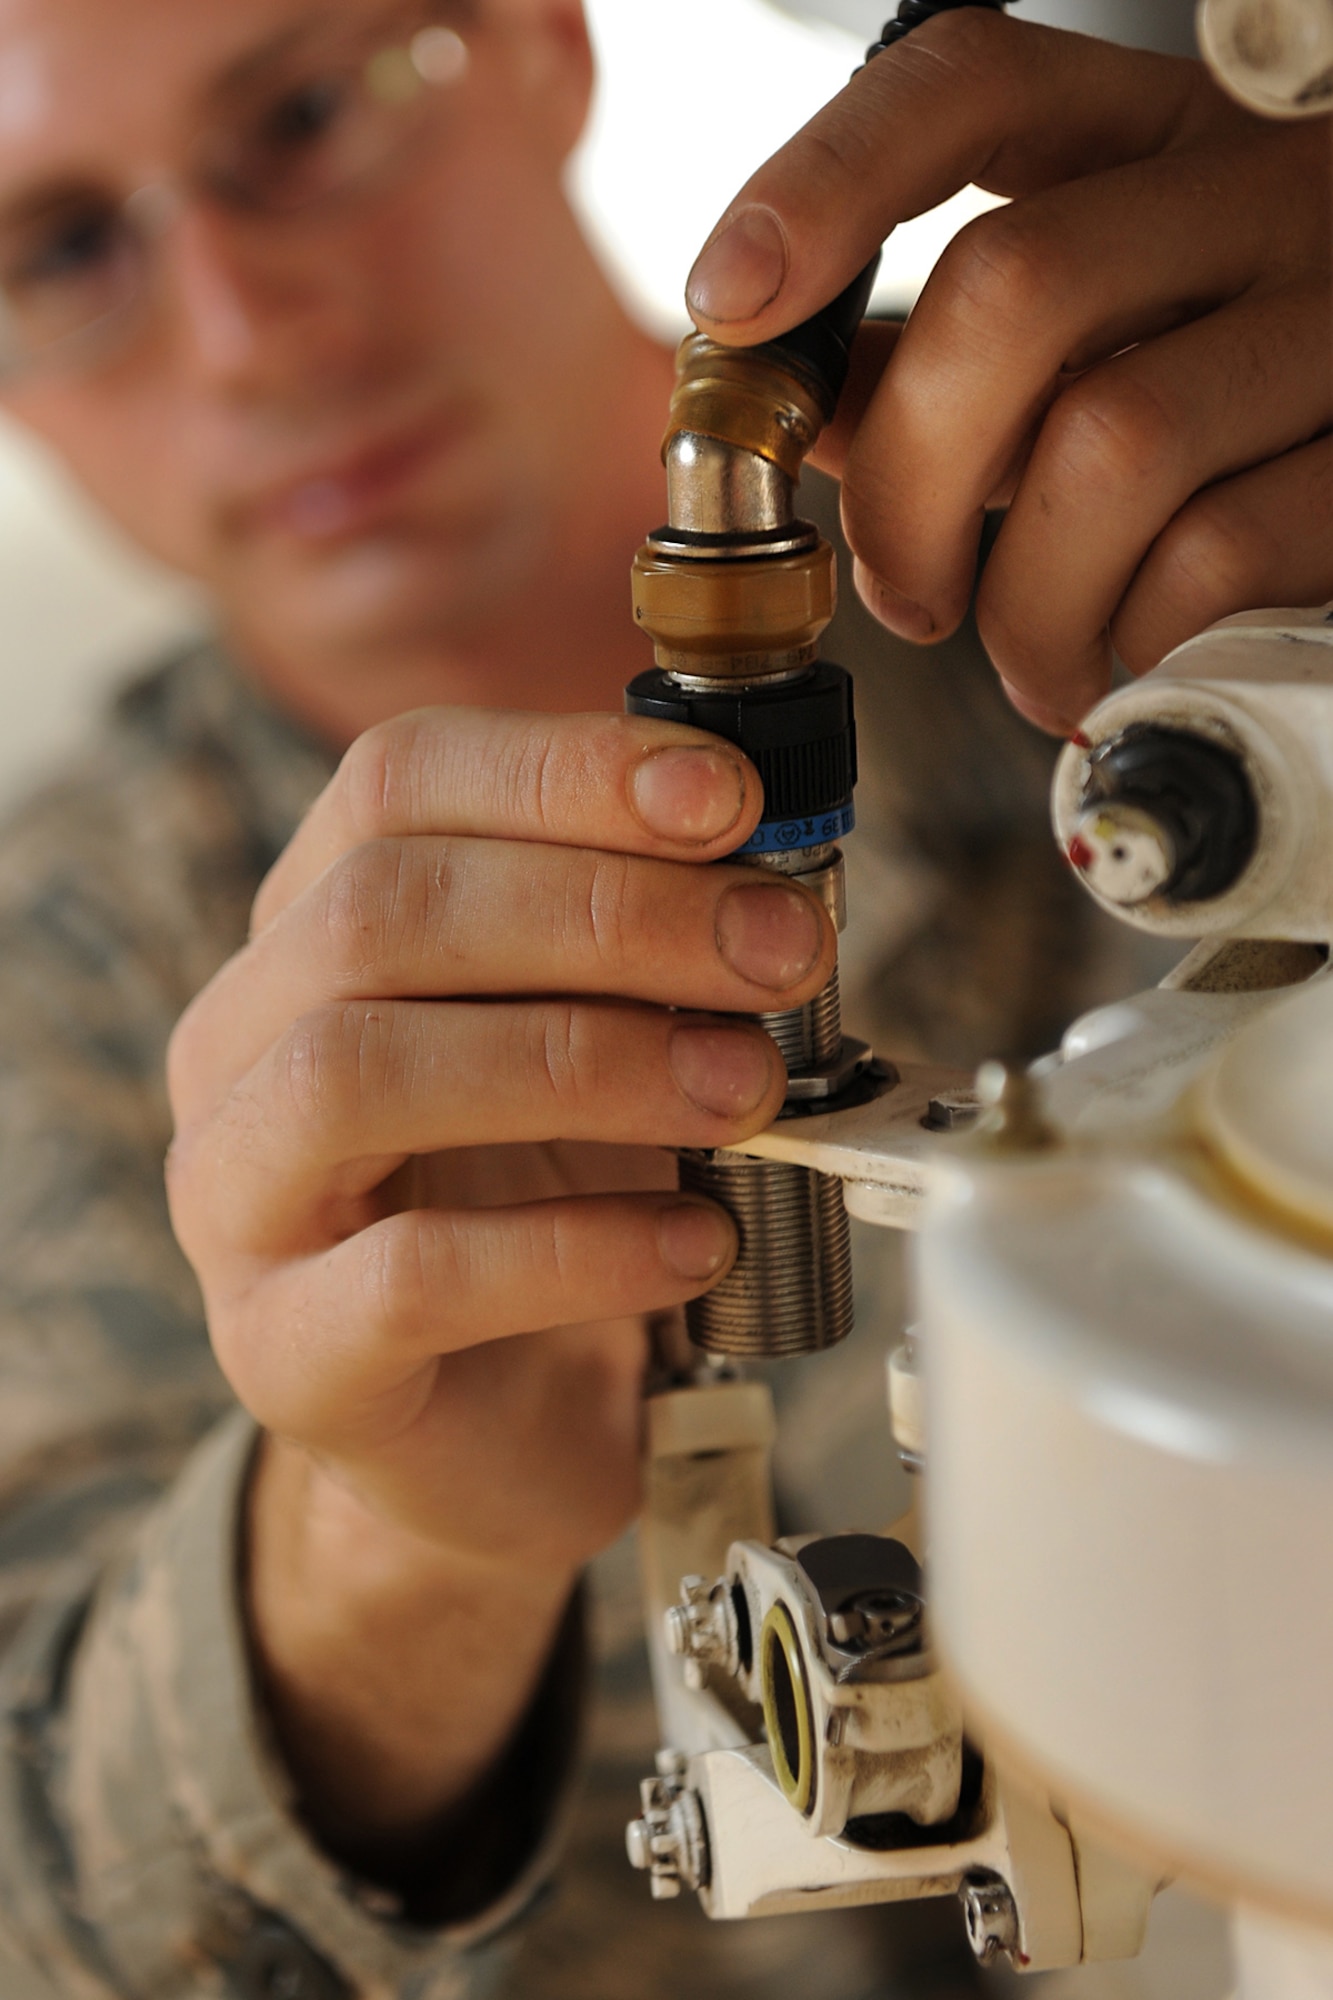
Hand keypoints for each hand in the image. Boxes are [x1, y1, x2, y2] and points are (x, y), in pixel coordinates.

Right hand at [165, 707, 833, 1847]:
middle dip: (610, 914)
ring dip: (587, 1062)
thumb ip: (650, 945)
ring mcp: (239, 1200)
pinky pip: (412, 1275)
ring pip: (357, 1070)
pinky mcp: (284, 1350)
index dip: (567, 771)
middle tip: (778, 953)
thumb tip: (768, 874)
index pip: (398, 783)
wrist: (502, 1424)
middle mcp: (243, 1042)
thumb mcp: (604, 1035)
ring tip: (742, 1092)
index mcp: (312, 927)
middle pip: (380, 912)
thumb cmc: (552, 1199)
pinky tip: (696, 1242)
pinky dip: (579, 1248)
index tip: (730, 797)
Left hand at [685, 11, 1331, 731]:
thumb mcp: (1098, 344)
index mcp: (1158, 141)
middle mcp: (1265, 192)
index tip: (727, 298)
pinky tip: (1125, 662)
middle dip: (910, 482)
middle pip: (1015, 288)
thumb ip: (948, 362)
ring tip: (1029, 662)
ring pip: (1112, 444)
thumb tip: (797, 403)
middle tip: (904, 592)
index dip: (826, 180)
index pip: (972, 82)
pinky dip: (1129, 638)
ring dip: (1023, 602)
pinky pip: (1214, 556)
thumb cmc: (1234, 413)